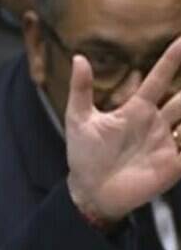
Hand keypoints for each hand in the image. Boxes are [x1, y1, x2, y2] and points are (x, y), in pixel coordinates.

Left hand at [66, 38, 180, 223]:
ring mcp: (166, 143)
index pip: (159, 78)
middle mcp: (156, 123)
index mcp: (137, 109)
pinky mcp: (173, 165)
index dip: (172, 59)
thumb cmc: (84, 155)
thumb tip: (79, 57)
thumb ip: (81, 89)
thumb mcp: (79, 120)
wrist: (90, 192)